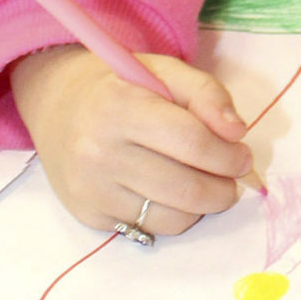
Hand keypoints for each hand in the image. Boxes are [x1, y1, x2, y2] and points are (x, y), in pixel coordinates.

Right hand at [11, 45, 252, 237]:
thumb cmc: (122, 87)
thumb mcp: (165, 71)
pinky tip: (169, 192)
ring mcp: (91, 188)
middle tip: (232, 177)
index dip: (229, 155)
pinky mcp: (89, 215)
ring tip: (203, 183)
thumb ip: (207, 94)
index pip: (192, 143)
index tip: (242, 156)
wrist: (58, 105)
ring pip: (173, 217)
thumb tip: (236, 133)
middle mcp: (98, 151)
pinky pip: (151, 228)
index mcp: (119, 106)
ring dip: (202, 206)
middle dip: (224, 188)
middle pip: (186, 189)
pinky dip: (173, 215)